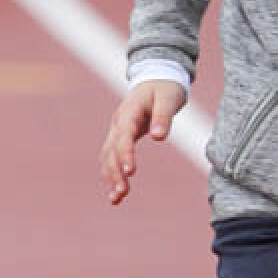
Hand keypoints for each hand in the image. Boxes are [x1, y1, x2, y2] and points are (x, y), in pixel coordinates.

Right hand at [100, 79, 185, 204]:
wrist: (156, 78)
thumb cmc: (165, 88)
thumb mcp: (168, 99)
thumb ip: (163, 117)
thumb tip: (158, 137)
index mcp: (128, 113)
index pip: (124, 136)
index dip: (126, 154)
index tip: (130, 171)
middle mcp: (118, 124)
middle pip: (111, 151)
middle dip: (115, 172)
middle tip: (122, 192)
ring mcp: (117, 131)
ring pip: (108, 157)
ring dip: (111, 177)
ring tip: (117, 199)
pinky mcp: (121, 138)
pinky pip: (112, 158)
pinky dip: (112, 175)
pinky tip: (116, 194)